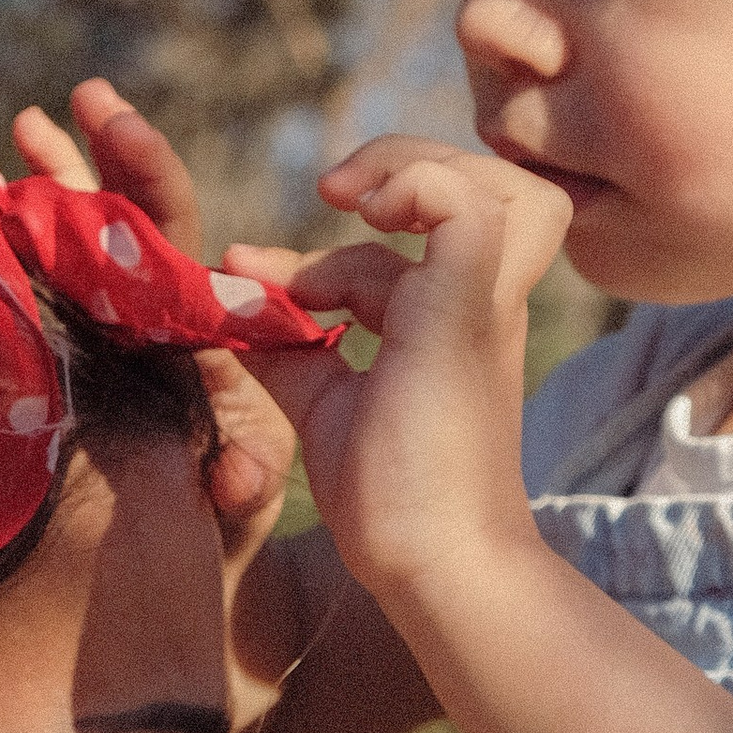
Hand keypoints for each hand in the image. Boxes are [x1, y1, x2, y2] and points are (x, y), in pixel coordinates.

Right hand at [13, 81, 297, 557]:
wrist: (189, 561)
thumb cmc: (224, 519)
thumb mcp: (239, 496)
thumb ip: (241, 478)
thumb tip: (239, 475)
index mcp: (186, 327)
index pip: (165, 235)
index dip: (144, 176)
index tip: (120, 125)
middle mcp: (140, 318)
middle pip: (118, 221)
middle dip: (98, 155)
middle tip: (82, 95)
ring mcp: (93, 335)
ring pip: (69, 245)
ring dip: (47, 184)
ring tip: (24, 127)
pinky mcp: (51, 360)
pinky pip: (27, 289)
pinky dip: (1, 243)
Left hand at [225, 139, 572, 594]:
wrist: (430, 561)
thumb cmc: (390, 501)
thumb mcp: (322, 404)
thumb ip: (288, 350)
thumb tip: (235, 301)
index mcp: (451, 324)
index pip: (413, 243)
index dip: (327, 247)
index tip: (247, 271)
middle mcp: (480, 304)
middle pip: (483, 188)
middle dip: (397, 170)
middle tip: (329, 198)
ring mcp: (482, 303)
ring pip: (498, 187)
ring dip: (416, 171)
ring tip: (352, 201)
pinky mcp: (470, 305)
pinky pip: (468, 205)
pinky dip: (415, 187)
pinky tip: (361, 217)